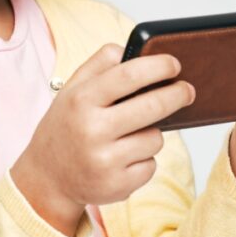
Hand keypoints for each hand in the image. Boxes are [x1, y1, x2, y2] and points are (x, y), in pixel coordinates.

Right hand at [10, 44, 195, 236]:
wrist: (46, 178)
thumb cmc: (68, 125)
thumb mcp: (72, 89)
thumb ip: (101, 63)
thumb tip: (136, 50)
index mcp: (81, 100)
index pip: (128, 75)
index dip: (158, 67)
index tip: (175, 64)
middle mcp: (92, 130)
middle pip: (152, 107)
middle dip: (177, 95)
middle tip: (188, 90)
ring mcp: (104, 161)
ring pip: (155, 138)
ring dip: (152, 133)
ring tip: (131, 135)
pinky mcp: (117, 186)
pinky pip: (151, 165)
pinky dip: (144, 160)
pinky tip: (124, 158)